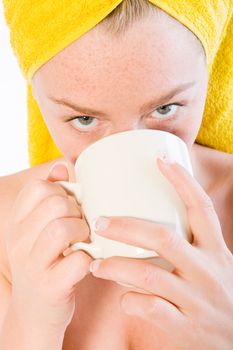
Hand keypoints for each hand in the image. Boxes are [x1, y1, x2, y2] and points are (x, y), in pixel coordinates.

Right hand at [5, 162, 92, 332]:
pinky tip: (86, 261)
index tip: (69, 207)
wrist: (35, 314)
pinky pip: (78, 260)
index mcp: (18, 223)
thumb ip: (49, 198)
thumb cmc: (46, 263)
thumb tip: (62, 167)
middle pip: (56, 204)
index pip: (38, 187)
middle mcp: (20, 241)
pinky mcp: (50, 287)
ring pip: (63, 228)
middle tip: (81, 226)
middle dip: (77, 211)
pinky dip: (89, 258)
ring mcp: (33, 265)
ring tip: (84, 241)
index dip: (62, 192)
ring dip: (83, 232)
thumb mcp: (39, 230)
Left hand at [89, 158, 232, 349]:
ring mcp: (196, 300)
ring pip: (148, 276)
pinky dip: (129, 301)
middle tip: (99, 222)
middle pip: (164, 238)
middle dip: (126, 227)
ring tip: (96, 264)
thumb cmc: (215, 293)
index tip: (160, 160)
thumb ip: (189, 244)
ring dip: (115, 267)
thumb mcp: (212, 263)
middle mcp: (208, 271)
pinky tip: (123, 297)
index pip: (201, 208)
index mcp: (215, 250)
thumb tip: (150, 218)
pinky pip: (149, 309)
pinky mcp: (186, 327)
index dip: (182, 181)